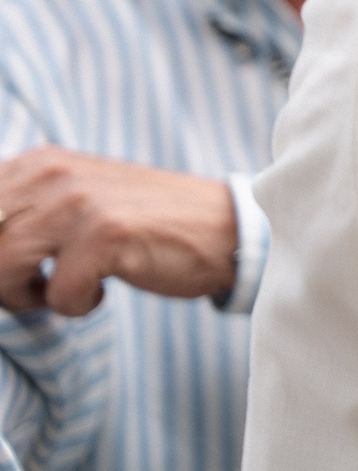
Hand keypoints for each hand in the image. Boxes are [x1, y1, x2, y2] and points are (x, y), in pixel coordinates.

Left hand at [0, 148, 237, 314]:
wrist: (222, 227)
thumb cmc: (143, 224)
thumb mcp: (73, 200)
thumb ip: (24, 208)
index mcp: (40, 163)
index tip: (16, 269)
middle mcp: (53, 174)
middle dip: (2, 279)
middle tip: (32, 288)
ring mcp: (79, 203)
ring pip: (3, 268)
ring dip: (25, 296)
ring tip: (58, 290)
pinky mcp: (105, 235)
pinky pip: (56, 295)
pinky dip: (75, 306)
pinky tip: (100, 291)